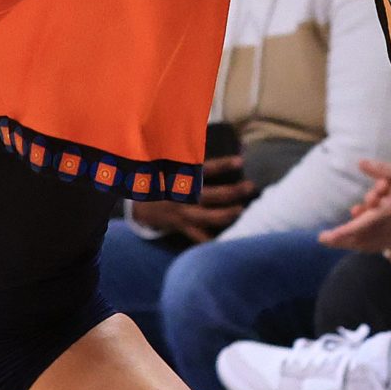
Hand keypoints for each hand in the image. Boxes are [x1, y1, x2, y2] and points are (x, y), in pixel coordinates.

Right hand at [132, 152, 254, 244]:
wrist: (140, 205)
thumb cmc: (163, 180)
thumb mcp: (172, 165)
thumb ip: (192, 157)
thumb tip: (221, 148)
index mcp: (182, 178)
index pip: (205, 169)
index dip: (223, 165)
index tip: (241, 161)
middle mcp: (184, 196)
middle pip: (212, 195)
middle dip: (233, 192)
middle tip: (250, 187)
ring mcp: (183, 214)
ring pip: (208, 217)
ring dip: (227, 215)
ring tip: (242, 211)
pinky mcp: (182, 227)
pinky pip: (198, 236)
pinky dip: (211, 240)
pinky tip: (227, 241)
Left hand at [321, 160, 390, 258]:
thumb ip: (379, 169)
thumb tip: (360, 163)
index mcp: (386, 213)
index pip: (357, 228)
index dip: (338, 235)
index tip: (323, 237)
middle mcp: (389, 229)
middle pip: (359, 241)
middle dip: (342, 240)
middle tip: (329, 237)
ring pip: (369, 247)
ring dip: (354, 244)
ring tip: (343, 239)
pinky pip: (383, 249)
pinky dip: (371, 248)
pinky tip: (366, 246)